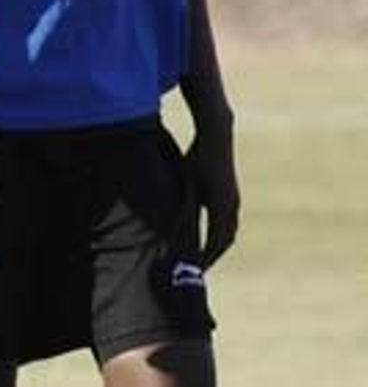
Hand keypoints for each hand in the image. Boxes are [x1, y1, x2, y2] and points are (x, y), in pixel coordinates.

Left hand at [185, 122, 239, 266]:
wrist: (217, 135)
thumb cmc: (196, 157)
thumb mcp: (186, 184)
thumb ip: (182, 207)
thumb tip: (170, 230)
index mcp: (221, 207)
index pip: (214, 243)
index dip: (204, 258)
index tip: (194, 270)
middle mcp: (232, 207)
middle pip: (225, 241)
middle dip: (212, 256)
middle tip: (197, 269)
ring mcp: (235, 200)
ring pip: (229, 231)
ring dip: (217, 245)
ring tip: (203, 257)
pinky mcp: (232, 194)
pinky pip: (229, 221)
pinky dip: (220, 232)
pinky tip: (209, 234)